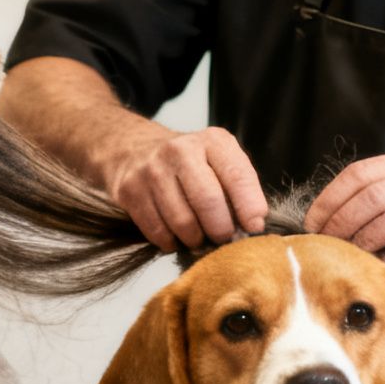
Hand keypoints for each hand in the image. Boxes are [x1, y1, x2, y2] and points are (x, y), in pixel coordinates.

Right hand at [104, 126, 267, 250]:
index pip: (237, 175)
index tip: (254, 227)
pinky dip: (171, 242)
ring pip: (182, 222)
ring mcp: (152, 170)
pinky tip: (175, 234)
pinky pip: (158, 232)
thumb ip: (239, 187)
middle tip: (223, 238)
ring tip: (199, 236)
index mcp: (211, 141)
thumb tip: (253, 225)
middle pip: (208, 201)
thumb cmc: (189, 163)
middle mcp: (180, 150)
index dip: (249, 206)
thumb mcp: (219, 160)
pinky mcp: (130, 191)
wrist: (135, 149)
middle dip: (220, 229)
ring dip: (195, 239)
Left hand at [303, 150, 384, 295]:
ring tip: (347, 256)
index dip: (330, 198)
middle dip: (339, 222)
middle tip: (323, 242)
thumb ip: (381, 196)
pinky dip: (384, 261)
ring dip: (359, 243)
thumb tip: (324, 216)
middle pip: (372, 197)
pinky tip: (375, 267)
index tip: (312, 221)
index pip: (362, 172)